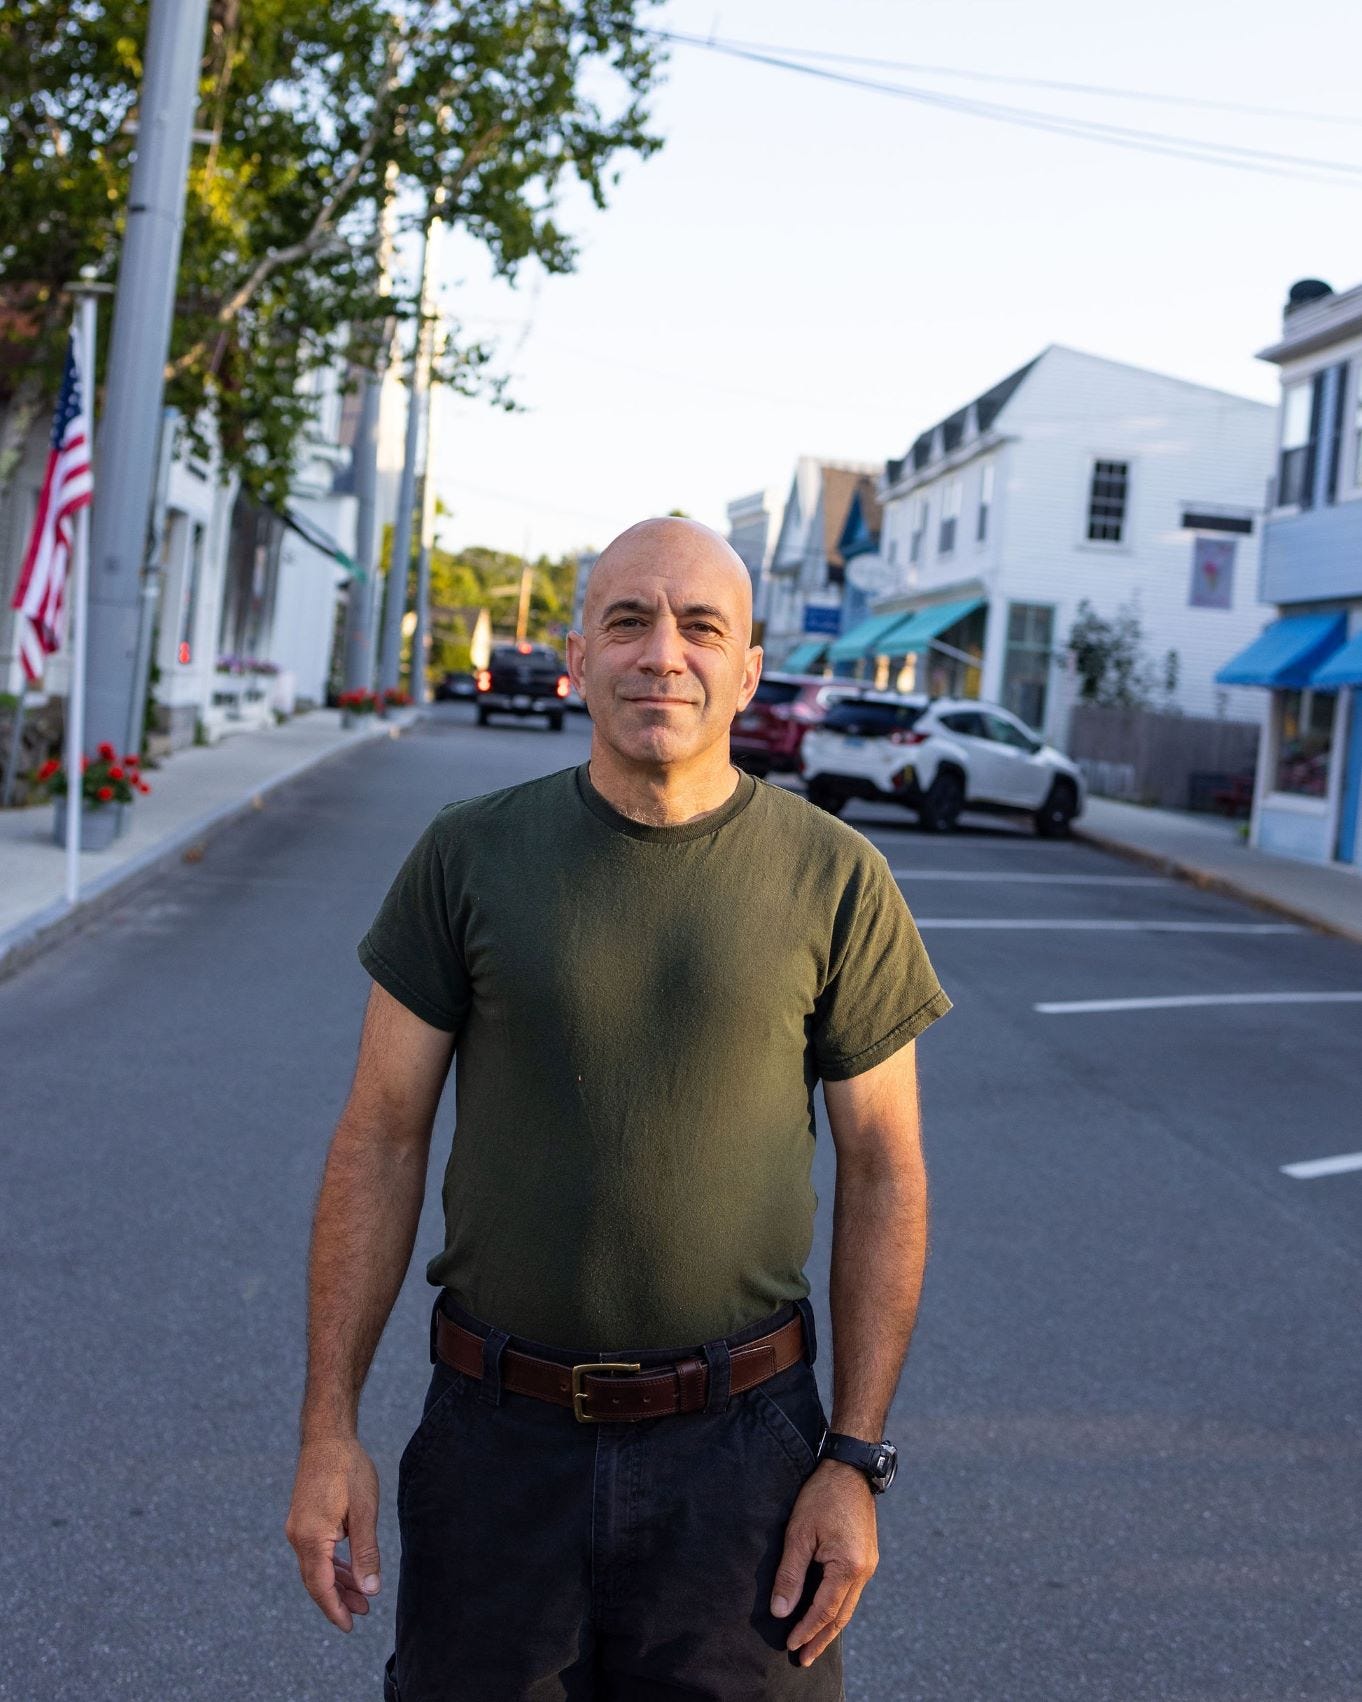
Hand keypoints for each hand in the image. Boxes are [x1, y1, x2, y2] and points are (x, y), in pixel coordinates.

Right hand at [285, 1436, 381, 1631]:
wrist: (327, 1436)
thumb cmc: (348, 1469)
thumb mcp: (364, 1511)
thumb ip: (366, 1552)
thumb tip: (370, 1590)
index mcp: (311, 1538)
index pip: (321, 1586)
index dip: (335, 1609)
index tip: (349, 1627)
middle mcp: (297, 1536)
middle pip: (316, 1580)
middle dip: (339, 1599)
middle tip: (363, 1613)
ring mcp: (297, 1528)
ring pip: (316, 1567)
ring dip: (337, 1582)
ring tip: (361, 1596)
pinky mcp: (302, 1519)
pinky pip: (316, 1552)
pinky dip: (332, 1564)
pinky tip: (347, 1570)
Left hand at [770, 1461, 878, 1666]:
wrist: (850, 1468)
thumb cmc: (822, 1496)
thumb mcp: (799, 1533)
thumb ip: (790, 1574)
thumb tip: (781, 1611)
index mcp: (848, 1567)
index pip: (824, 1610)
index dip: (806, 1629)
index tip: (790, 1646)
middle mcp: (864, 1570)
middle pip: (841, 1616)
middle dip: (821, 1639)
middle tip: (803, 1660)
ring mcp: (868, 1564)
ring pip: (849, 1606)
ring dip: (830, 1626)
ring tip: (813, 1644)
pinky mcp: (866, 1556)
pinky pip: (852, 1591)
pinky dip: (838, 1607)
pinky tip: (827, 1614)